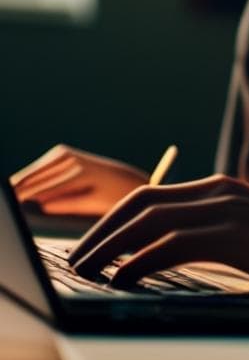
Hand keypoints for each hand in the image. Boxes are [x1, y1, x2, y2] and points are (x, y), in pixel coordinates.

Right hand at [10, 145, 147, 216]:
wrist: (125, 179)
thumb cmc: (110, 197)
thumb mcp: (90, 205)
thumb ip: (63, 204)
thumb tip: (36, 204)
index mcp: (78, 174)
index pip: (38, 191)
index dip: (19, 201)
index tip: (12, 208)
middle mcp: (69, 159)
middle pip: (29, 180)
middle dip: (15, 194)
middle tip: (8, 207)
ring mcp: (63, 153)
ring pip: (29, 173)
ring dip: (18, 187)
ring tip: (12, 201)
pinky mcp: (60, 152)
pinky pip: (35, 169)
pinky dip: (26, 181)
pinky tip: (21, 193)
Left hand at [68, 174, 248, 291]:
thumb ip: (229, 235)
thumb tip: (195, 256)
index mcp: (226, 189)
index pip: (155, 196)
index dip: (117, 219)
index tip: (96, 245)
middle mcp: (220, 191)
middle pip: (140, 202)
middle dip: (101, 230)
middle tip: (77, 260)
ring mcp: (227, 209)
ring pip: (146, 221)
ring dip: (109, 248)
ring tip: (86, 272)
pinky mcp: (234, 235)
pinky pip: (168, 245)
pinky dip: (137, 262)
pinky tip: (123, 281)